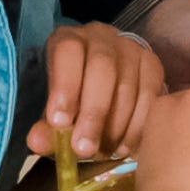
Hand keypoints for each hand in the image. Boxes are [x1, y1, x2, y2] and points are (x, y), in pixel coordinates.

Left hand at [27, 22, 163, 160]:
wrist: (105, 89)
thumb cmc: (73, 100)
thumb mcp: (54, 111)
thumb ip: (45, 128)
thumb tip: (37, 141)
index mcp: (68, 40)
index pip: (68, 51)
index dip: (65, 86)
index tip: (59, 122)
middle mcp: (102, 38)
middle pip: (103, 68)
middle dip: (93, 112)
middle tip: (84, 148)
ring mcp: (132, 50)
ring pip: (128, 85)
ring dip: (116, 125)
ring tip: (103, 152)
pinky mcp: (153, 66)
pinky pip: (150, 96)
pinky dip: (136, 126)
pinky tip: (123, 147)